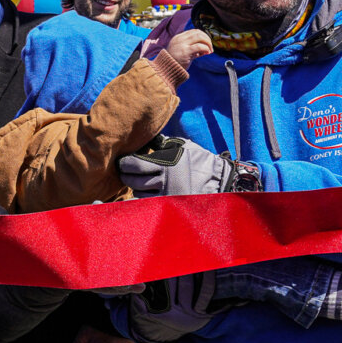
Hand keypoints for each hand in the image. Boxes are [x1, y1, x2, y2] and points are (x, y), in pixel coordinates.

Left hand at [118, 136, 258, 196]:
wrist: (219, 181)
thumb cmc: (199, 161)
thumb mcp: (182, 146)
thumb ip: (163, 143)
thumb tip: (147, 137)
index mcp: (165, 163)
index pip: (135, 164)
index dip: (125, 164)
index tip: (122, 162)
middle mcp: (165, 180)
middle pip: (134, 181)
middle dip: (126, 177)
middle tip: (125, 173)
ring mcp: (167, 195)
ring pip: (140, 194)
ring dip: (136, 189)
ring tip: (138, 183)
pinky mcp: (171, 205)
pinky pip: (150, 204)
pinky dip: (143, 200)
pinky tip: (144, 194)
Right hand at [160, 28, 213, 69]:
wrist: (166, 70)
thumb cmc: (175, 63)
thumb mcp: (183, 53)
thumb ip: (193, 49)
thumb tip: (206, 49)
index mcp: (178, 38)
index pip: (194, 31)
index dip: (203, 36)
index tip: (206, 44)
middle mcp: (180, 39)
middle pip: (198, 32)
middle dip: (207, 39)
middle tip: (210, 47)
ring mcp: (182, 44)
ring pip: (199, 37)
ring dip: (208, 43)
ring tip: (210, 50)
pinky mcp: (185, 51)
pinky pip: (199, 46)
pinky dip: (206, 48)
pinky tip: (207, 53)